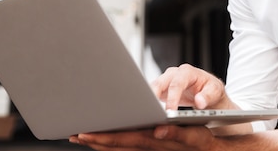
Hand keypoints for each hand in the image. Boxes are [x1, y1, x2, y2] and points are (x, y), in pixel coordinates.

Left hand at [70, 125, 217, 150]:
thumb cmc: (203, 140)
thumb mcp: (195, 135)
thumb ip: (176, 132)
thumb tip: (159, 130)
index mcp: (156, 141)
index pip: (124, 140)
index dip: (104, 137)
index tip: (86, 133)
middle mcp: (149, 146)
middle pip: (116, 145)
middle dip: (94, 140)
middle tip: (74, 134)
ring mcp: (148, 148)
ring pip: (118, 148)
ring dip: (99, 143)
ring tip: (81, 136)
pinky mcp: (150, 147)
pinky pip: (125, 147)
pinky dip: (111, 144)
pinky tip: (102, 140)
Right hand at [151, 64, 233, 110]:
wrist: (208, 92)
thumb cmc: (212, 90)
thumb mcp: (215, 92)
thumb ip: (208, 96)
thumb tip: (199, 102)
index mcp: (187, 72)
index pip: (177, 84)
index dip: (172, 98)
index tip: (170, 112)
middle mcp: (174, 74)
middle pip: (159, 83)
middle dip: (153, 97)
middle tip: (151, 113)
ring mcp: (166, 80)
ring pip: (152, 88)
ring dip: (148, 100)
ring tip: (146, 115)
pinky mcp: (162, 89)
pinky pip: (151, 95)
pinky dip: (149, 103)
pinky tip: (148, 115)